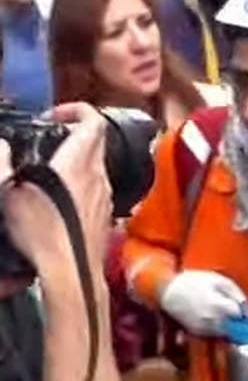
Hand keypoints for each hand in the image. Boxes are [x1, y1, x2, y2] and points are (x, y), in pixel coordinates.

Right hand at [1, 103, 112, 283]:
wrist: (71, 270)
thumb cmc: (42, 233)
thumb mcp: (9, 195)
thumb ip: (3, 166)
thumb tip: (2, 147)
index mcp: (79, 163)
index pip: (92, 122)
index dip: (76, 110)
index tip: (54, 115)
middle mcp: (98, 175)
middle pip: (96, 141)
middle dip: (74, 133)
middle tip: (49, 139)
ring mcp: (105, 195)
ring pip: (97, 165)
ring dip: (78, 159)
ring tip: (50, 169)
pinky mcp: (106, 214)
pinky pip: (97, 188)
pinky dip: (82, 182)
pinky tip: (61, 198)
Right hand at [160, 270, 247, 335]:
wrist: (167, 291)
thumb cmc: (193, 282)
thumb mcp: (218, 280)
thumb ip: (236, 293)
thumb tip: (247, 306)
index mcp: (219, 306)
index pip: (241, 316)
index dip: (247, 313)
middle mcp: (211, 321)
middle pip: (235, 328)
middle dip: (241, 323)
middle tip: (243, 316)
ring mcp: (203, 328)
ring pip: (225, 333)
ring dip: (231, 327)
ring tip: (228, 314)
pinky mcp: (196, 332)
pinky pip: (213, 334)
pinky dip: (219, 328)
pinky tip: (217, 318)